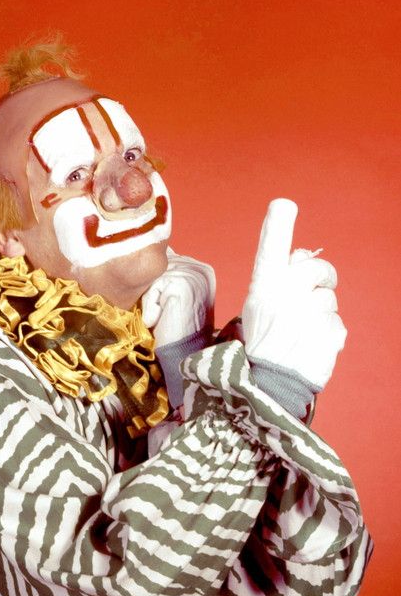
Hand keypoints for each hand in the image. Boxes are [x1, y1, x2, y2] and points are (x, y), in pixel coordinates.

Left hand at [142, 250, 215, 347]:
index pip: (166, 260)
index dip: (158, 285)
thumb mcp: (172, 295)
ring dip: (151, 302)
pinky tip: (162, 319)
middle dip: (154, 292)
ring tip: (164, 317)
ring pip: (153, 278)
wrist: (183, 354)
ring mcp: (194, 275)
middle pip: (158, 267)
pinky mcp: (183, 284)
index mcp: (202, 270)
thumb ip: (168, 274)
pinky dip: (151, 308)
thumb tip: (150, 253)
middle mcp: (201, 269)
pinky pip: (152, 288)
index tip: (168, 306)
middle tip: (166, 314)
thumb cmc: (173, 327)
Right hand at [242, 199, 346, 388]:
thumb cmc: (261, 346)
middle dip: (320, 276)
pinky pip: (337, 324)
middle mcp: (286, 298)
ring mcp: (308, 317)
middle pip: (316, 268)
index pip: (271, 249)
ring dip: (321, 313)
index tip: (283, 206)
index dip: (278, 225)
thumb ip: (278, 280)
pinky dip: (328, 334)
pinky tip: (310, 346)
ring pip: (328, 300)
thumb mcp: (257, 309)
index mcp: (262, 289)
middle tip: (308, 296)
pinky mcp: (329, 335)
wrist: (268, 389)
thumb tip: (303, 255)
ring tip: (302, 332)